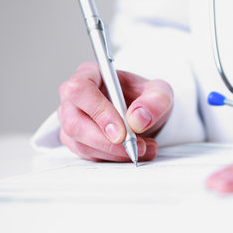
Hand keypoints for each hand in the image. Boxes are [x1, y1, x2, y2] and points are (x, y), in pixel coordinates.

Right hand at [57, 61, 172, 161]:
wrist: (144, 115)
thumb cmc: (144, 97)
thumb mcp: (160, 93)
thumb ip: (154, 101)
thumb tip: (137, 119)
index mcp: (90, 74)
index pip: (80, 90)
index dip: (99, 112)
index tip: (121, 131)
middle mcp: (74, 98)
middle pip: (74, 123)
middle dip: (108, 141)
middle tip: (136, 145)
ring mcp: (72, 121)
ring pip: (82, 144)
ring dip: (116, 153)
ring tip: (144, 146)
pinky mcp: (77, 141)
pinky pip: (89, 156)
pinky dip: (115, 158)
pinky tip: (134, 151)